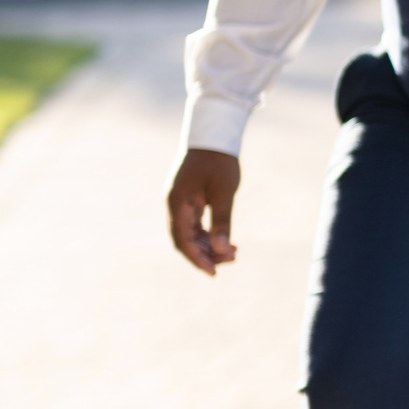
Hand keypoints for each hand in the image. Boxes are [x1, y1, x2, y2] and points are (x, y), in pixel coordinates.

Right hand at [166, 147, 240, 275]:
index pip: (182, 240)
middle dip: (206, 254)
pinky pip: (195, 225)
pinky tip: (226, 242)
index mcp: (177, 203)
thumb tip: (222, 249)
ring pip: (190, 234)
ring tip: (234, 253)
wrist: (214, 135)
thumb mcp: (224, 192)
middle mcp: (174, 205)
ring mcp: (180, 203)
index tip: (214, 273)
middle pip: (185, 240)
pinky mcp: (188, 200)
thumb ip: (221, 221)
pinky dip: (208, 235)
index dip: (197, 259)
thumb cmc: (219, 161)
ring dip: (209, 246)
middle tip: (232, 260)